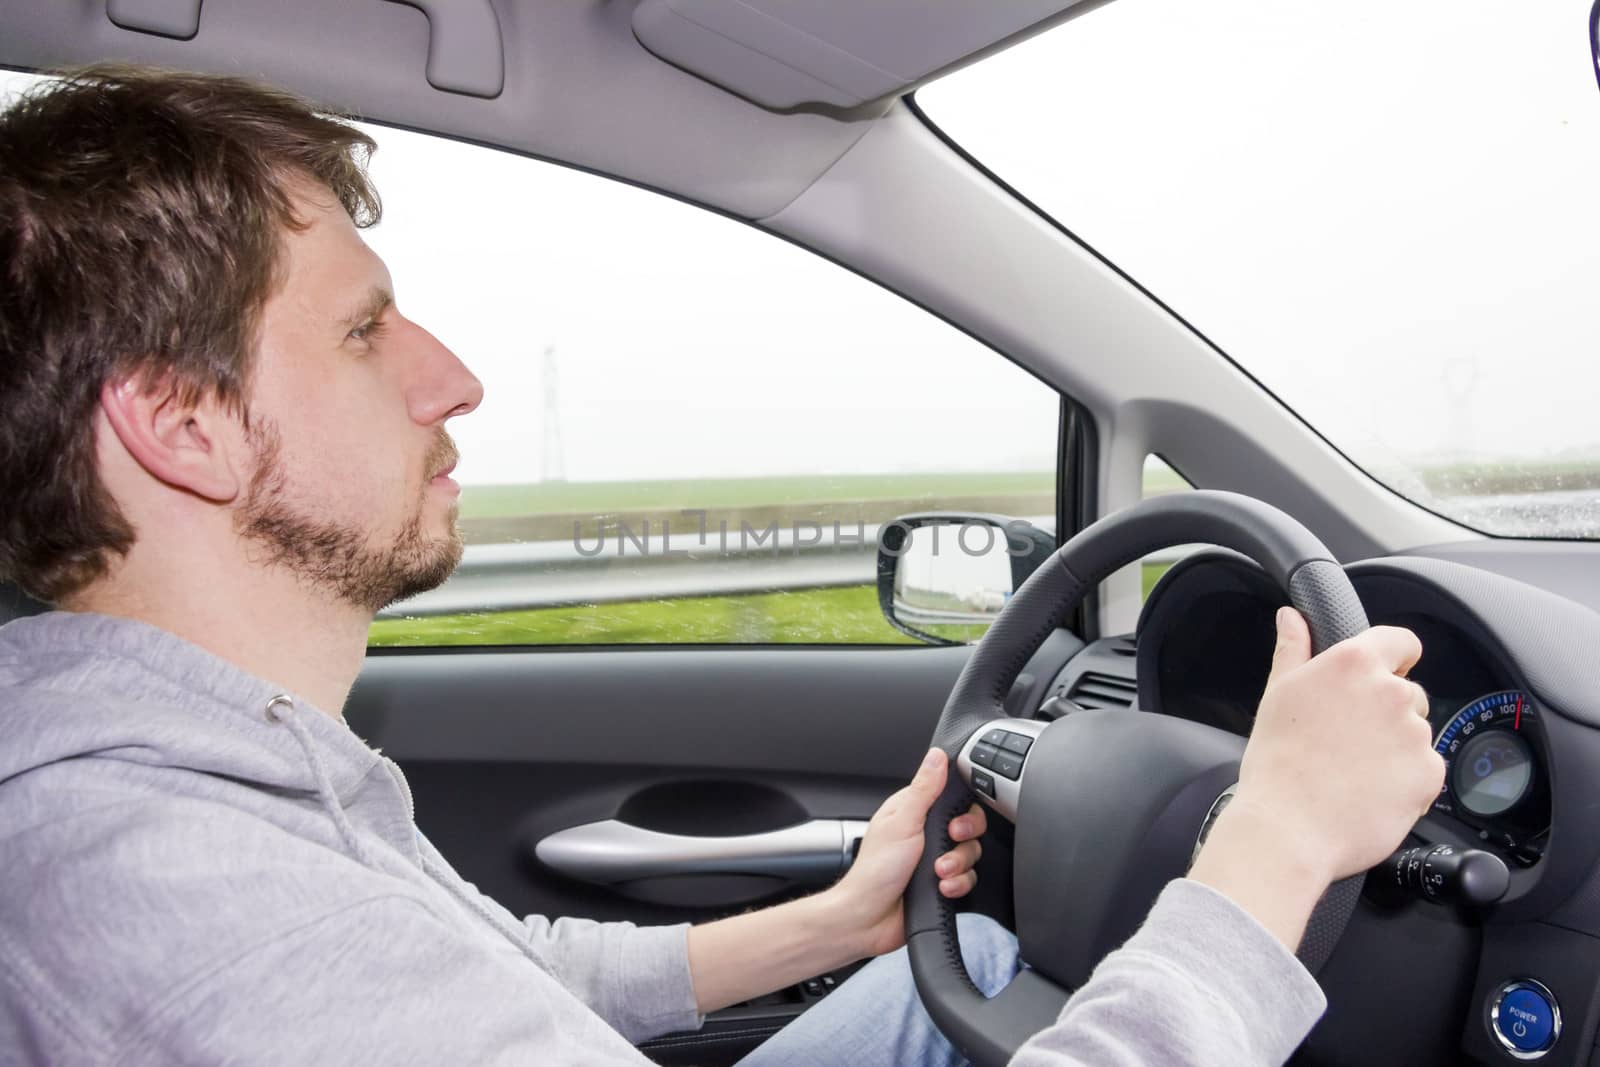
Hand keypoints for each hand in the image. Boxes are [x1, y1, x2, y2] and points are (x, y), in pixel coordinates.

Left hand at [828, 748, 987, 957]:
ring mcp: (934, 859)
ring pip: (970, 854)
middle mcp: (926, 834)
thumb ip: (924, 789)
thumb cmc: (875, 870)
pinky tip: (941, 888)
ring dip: (957, 865)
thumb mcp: (902, 822)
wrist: (868, 918)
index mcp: (913, 811)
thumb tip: (937, 756)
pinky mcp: (942, 884)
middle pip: (968, 827)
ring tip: (938, 873)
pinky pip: (967, 879)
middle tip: (948, 842)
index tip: (955, 821)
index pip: (953, 798)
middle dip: (963, 839)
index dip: (962, 809)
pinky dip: (957, 885)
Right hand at [1189, 606, 1444, 947]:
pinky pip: (1425, 769)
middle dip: (1386, 713)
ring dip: (1395, 748)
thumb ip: (1293, 650)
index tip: (1381, 676)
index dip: (1393, 659)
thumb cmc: (1276, 764)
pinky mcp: (1430, 772)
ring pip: (1415, 733)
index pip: (1401, 641)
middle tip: (1348, 741)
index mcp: (1352, 664)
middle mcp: (1391, 691)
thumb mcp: (1277, 696)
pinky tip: (1370, 792)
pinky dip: (1406, 781)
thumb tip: (1292, 618)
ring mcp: (1414, 733)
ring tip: (1354, 772)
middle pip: (1408, 693)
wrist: (1288, 829)